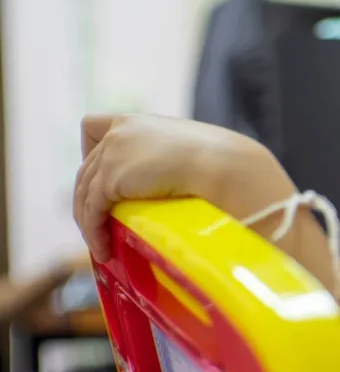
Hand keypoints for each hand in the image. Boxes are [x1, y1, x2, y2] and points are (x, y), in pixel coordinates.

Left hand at [73, 114, 276, 261]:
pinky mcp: (111, 179)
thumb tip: (168, 185)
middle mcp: (117, 132)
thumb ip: (165, 159)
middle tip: (101, 226)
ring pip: (84, 193)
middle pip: (86, 170)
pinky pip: (91, 211)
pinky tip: (104, 249)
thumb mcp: (184, 151)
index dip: (92, 152)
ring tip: (101, 247)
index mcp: (135, 122)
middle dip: (89, 200)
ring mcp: (112, 154)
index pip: (94, 128)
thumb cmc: (218, 161)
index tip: (103, 177)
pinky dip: (94, 232)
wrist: (222, 165)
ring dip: (89, 223)